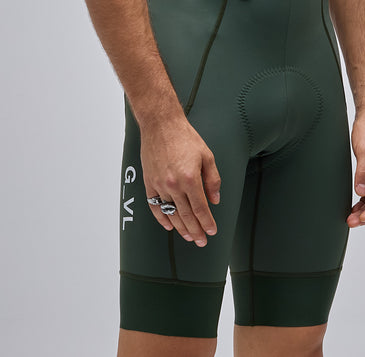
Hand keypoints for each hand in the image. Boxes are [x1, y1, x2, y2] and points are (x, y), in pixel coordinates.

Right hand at [140, 115, 220, 246]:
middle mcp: (174, 184)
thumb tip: (215, 200)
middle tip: (202, 241)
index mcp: (190, 178)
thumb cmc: (185, 137)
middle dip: (196, 230)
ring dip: (181, 227)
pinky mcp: (149, 182)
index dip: (207, 222)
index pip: (201, 208)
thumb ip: (212, 180)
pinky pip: (155, 205)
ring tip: (189, 236)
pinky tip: (169, 225)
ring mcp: (160, 184)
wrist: (161, 124)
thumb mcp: (206, 155)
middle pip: (186, 215)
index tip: (212, 231)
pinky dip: (162, 218)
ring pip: (171, 213)